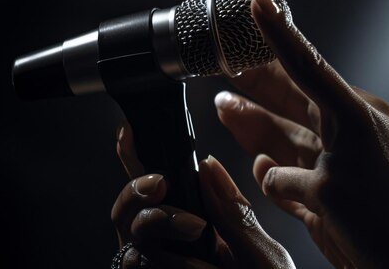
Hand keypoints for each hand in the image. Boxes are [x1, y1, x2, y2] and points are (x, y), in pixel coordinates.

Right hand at [110, 124, 294, 268]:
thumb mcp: (260, 255)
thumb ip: (233, 213)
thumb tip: (208, 165)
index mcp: (197, 230)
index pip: (160, 191)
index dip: (139, 161)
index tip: (132, 133)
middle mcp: (171, 252)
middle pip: (128, 211)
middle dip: (139, 192)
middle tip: (162, 185)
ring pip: (129, 241)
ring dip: (159, 227)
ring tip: (196, 232)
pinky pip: (134, 266)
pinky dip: (173, 263)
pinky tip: (198, 266)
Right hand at [212, 0, 388, 267]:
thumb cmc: (383, 221)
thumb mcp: (328, 191)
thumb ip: (287, 177)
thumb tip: (265, 170)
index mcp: (356, 117)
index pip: (308, 68)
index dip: (279, 37)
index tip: (259, 5)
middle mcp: (348, 134)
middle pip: (294, 100)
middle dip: (258, 84)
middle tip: (225, 64)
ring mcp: (339, 164)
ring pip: (289, 136)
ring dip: (256, 123)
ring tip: (223, 103)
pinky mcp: (331, 193)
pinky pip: (295, 172)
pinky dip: (275, 169)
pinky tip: (257, 161)